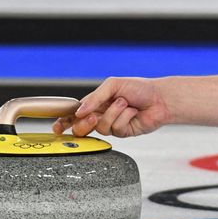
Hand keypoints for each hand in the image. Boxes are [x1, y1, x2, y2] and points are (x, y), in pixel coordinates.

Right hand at [52, 77, 170, 137]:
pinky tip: (134, 112)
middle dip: (85, 124)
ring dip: (114, 113)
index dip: (64, 121)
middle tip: (93, 116)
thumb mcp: (113, 85)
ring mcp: (113, 125)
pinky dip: (125, 117)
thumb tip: (80, 111)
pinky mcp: (124, 133)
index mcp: (96, 103)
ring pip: (101, 128)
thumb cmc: (139, 88)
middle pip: (82, 127)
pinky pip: (116, 129)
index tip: (57, 128)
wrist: (160, 97)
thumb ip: (95, 98)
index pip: (75, 113)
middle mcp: (102, 115)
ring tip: (126, 104)